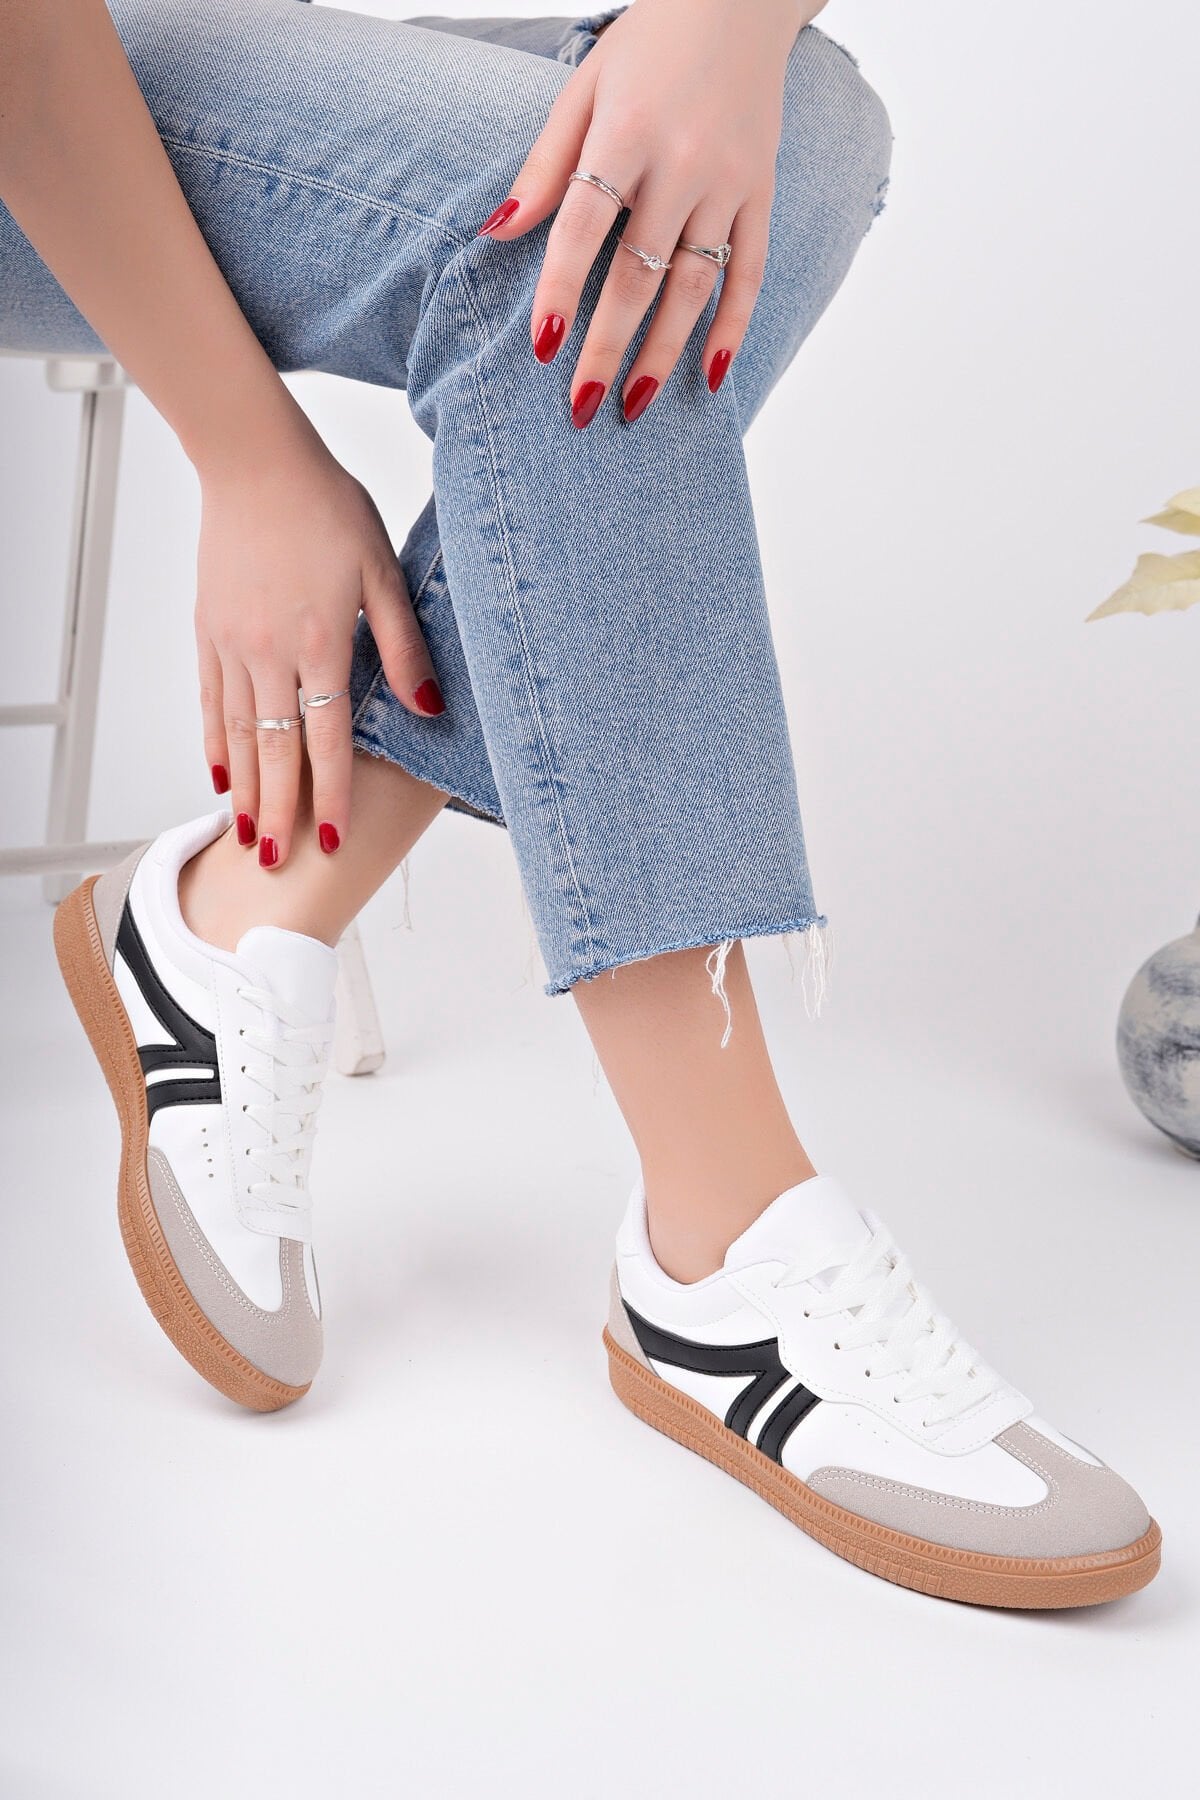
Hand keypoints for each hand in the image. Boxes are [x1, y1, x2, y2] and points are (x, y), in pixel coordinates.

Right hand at [195, 432, 441, 867]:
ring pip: (236, 733)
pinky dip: (214, 741)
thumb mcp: (383, 570)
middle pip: (274, 751)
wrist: (254, 461)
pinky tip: (219, 773)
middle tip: (277, 863)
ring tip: (246, 835)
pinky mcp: (208, 630)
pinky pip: (209, 700)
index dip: (332, 795)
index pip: (327, 740)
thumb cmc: (327, 508)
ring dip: (244, 790)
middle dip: (279, 812)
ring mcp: (232, 645)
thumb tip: (429, 707)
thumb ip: (404, 645)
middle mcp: (269, 654)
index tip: (332, 841)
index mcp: (320, 644)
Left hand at [479, 0, 805, 422]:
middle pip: (638, 273)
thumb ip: (545, 165)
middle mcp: (683, 162)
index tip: (542, 348)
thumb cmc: (650, 44)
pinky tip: (710, 377)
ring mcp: (729, 182)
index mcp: (628, 131)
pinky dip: (732, 327)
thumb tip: (498, 233)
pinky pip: (750, 273)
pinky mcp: (763, 193)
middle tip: (582, 405)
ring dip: (663, 352)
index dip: (560, 290)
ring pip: (693, 286)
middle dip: (607, 346)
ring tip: (632, 403)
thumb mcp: (583, 86)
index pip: (585, 227)